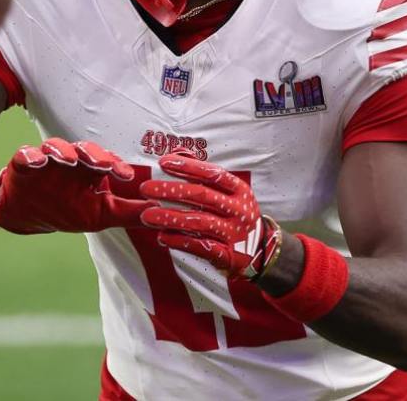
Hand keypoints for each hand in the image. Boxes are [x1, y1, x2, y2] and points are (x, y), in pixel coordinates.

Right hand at [0, 138, 154, 233]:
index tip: (126, 175)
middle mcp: (72, 160)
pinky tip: (37, 161)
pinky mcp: (23, 164)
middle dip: (94, 154)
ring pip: (57, 147)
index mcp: (91, 170)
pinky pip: (26, 155)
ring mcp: (48, 160)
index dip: (117, 166)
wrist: (28, 215)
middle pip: (85, 149)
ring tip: (69, 160)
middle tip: (101, 165)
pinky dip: (30, 156)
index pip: (107, 162)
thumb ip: (129, 213)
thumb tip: (161, 214)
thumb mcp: (101, 215)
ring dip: (63, 151)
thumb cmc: (68, 210)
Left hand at [140, 154, 280, 279]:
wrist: (260, 251)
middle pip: (201, 196)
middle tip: (146, 188)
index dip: (187, 167)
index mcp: (239, 190)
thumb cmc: (237, 214)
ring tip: (146, 215)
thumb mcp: (231, 193)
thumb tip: (178, 153)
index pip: (212, 174)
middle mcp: (238, 209)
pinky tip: (161, 237)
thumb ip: (205, 175)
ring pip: (198, 222)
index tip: (163, 162)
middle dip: (171, 191)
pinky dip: (179, 241)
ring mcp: (233, 233)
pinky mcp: (226, 254)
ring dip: (170, 218)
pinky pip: (200, 247)